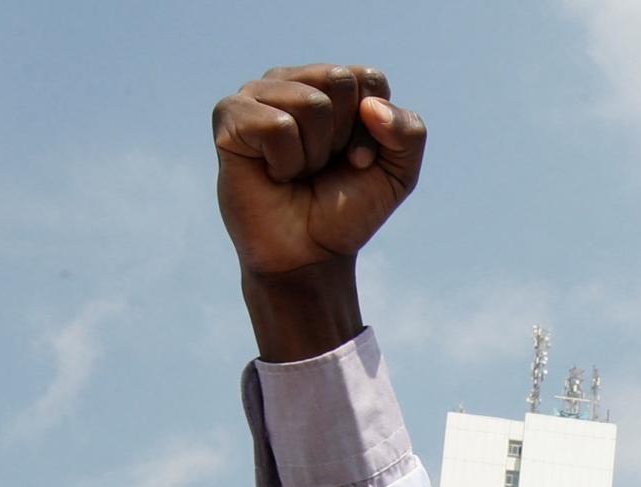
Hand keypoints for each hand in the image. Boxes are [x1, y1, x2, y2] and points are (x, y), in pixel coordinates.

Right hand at [215, 64, 425, 361]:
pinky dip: (285, 161)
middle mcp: (293, 80)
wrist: (309, 254)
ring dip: (313, 153)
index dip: (374, 129)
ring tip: (297, 171)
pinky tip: (274, 173)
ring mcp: (257, 94)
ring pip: (310, 103)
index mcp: (332, 85)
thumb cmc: (347, 209)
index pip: (369, 79)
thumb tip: (371, 106)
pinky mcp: (230, 115)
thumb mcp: (399, 173)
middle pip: (339, 82)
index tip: (359, 162)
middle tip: (322, 166)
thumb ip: (410, 132)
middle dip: (343, 137)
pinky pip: (276, 125)